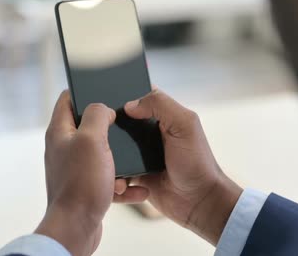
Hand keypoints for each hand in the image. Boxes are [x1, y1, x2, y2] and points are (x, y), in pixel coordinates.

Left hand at [35, 91, 147, 254]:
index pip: (68, 98)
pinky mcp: (85, 187)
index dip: (85, 90)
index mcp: (60, 132)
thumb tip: (103, 108)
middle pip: (88, 126)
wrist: (76, 228)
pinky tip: (135, 190)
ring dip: (119, 159)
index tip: (103, 87)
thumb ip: (97, 114)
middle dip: (110, 126)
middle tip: (125, 125)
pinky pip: (108, 179)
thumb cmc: (81, 184)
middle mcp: (64, 148)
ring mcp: (74, 168)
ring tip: (129, 167)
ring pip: (102, 153)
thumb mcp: (92, 138)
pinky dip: (122, 183)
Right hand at [114, 89, 242, 244]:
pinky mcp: (134, 174)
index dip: (123, 94)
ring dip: (108, 153)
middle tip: (99, 131)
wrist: (198, 201)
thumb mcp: (185, 125)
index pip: (138, 96)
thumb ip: (161, 105)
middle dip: (109, 126)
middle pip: (120, 121)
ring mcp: (141, 154)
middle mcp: (150, 132)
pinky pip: (116, 171)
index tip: (107, 98)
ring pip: (113, 147)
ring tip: (105, 159)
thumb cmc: (197, 162)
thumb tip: (129, 104)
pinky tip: (119, 180)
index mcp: (163, 116)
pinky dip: (114, 175)